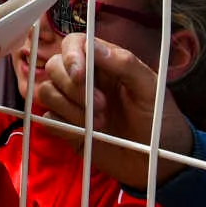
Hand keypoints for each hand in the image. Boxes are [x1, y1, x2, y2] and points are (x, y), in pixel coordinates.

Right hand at [31, 33, 194, 188]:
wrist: (156, 163)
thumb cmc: (159, 121)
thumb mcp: (151, 89)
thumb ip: (125, 63)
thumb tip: (93, 47)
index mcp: (104, 63)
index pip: (75, 44)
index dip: (71, 55)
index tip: (80, 75)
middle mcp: (84, 79)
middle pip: (54, 66)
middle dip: (72, 87)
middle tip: (101, 106)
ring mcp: (72, 103)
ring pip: (46, 91)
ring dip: (69, 107)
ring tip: (99, 123)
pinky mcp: (65, 126)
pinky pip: (47, 118)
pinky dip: (62, 124)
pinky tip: (86, 133)